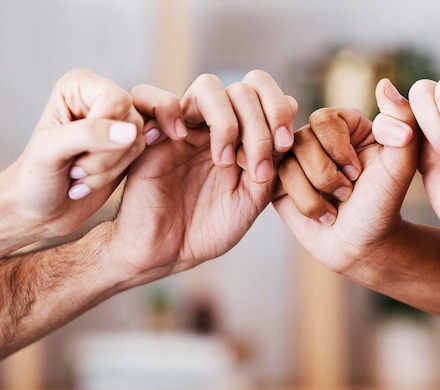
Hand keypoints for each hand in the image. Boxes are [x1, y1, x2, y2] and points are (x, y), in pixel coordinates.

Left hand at [5, 69, 144, 236]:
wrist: (39, 209)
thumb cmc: (34, 179)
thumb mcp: (50, 152)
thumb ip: (87, 135)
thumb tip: (131, 132)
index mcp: (80, 86)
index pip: (116, 99)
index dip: (103, 131)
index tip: (75, 152)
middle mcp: (101, 98)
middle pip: (132, 121)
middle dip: (105, 155)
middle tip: (75, 167)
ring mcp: (118, 123)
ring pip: (139, 142)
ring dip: (108, 168)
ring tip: (79, 174)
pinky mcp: (128, 146)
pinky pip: (144, 156)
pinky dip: (116, 174)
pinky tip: (90, 181)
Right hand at [107, 70, 296, 283]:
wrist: (168, 252)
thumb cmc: (209, 228)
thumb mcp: (253, 198)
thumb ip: (272, 157)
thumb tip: (291, 105)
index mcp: (242, 136)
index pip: (263, 92)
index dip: (278, 109)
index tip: (283, 146)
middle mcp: (214, 124)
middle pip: (243, 89)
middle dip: (258, 124)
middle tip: (256, 167)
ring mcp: (184, 126)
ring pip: (207, 86)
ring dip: (225, 119)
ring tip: (223, 160)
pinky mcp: (150, 133)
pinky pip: (148, 95)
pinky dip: (168, 108)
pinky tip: (180, 137)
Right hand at [274, 79, 417, 274]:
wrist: (364, 245)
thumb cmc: (384, 204)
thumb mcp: (401, 164)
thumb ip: (402, 121)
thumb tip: (384, 84)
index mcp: (345, 126)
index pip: (324, 119)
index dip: (339, 149)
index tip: (359, 173)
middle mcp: (316, 138)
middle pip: (302, 141)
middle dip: (327, 175)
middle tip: (347, 193)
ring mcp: (295, 160)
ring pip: (287, 164)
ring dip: (318, 194)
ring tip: (337, 206)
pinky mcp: (280, 183)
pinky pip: (277, 182)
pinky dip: (306, 204)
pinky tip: (323, 215)